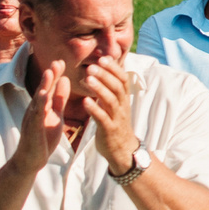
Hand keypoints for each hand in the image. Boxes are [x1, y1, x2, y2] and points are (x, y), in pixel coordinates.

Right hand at [13, 61, 67, 174]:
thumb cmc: (43, 137)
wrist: (31, 160)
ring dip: (43, 86)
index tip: (61, 62)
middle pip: (43, 90)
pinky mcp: (32, 129)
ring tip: (49, 73)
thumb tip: (65, 79)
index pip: (49, 88)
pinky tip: (43, 96)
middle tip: (57, 62)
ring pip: (38, 100)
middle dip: (50, 76)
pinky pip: (35, 115)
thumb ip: (59, 99)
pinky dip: (39, 105)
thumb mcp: (55, 115)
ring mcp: (32, 119)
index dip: (55, 76)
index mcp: (42, 106)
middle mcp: (35, 110)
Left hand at [80, 59, 138, 173]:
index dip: (114, 68)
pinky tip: (85, 102)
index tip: (103, 58)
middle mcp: (122, 107)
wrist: (122, 151)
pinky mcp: (109, 130)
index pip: (122, 79)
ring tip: (87, 78)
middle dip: (105, 75)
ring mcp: (117, 118)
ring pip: (111, 100)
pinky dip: (94, 109)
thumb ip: (111, 91)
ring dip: (99, 88)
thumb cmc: (115, 125)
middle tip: (92, 66)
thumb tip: (106, 72)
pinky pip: (102, 118)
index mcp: (123, 100)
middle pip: (117, 87)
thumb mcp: (116, 106)